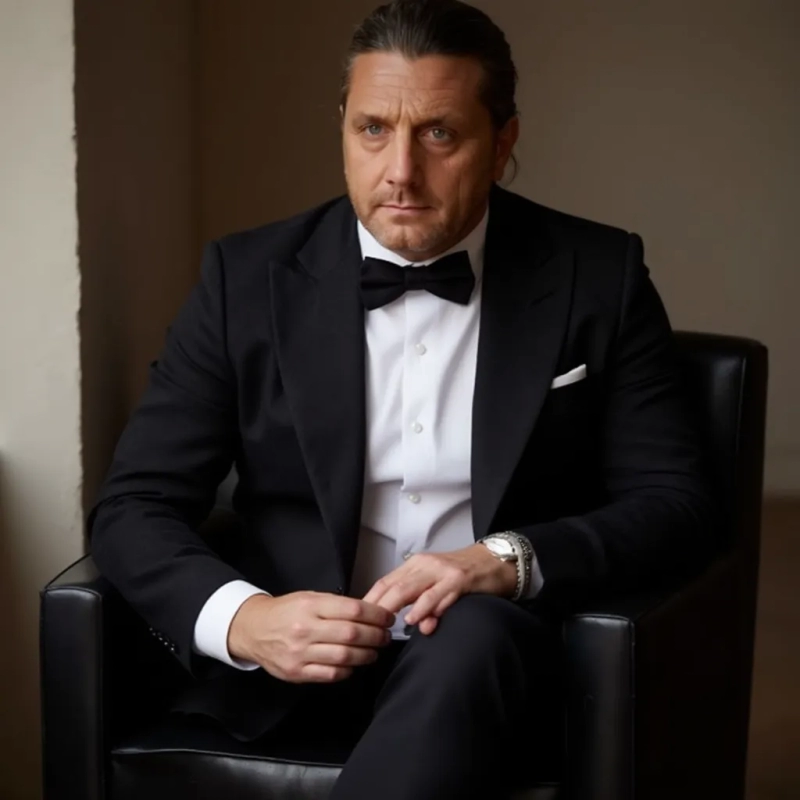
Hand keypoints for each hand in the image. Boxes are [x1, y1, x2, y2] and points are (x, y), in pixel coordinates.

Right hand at [227, 592, 394, 682]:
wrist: (253, 629)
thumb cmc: (284, 611)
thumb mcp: (308, 597)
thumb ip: (336, 605)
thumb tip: (368, 612)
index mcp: (310, 606)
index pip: (353, 609)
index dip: (376, 615)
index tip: (387, 617)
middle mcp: (305, 629)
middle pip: (352, 634)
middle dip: (376, 635)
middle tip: (385, 636)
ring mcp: (300, 653)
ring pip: (344, 656)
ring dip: (366, 654)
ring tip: (374, 650)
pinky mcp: (297, 672)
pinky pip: (330, 674)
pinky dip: (347, 670)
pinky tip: (353, 664)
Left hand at [362, 544, 516, 635]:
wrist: (496, 562)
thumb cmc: (466, 575)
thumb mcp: (438, 585)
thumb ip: (423, 603)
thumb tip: (412, 625)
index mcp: (417, 565)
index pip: (385, 582)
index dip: (369, 600)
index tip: (357, 619)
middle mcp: (425, 565)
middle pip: (392, 586)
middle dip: (375, 607)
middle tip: (364, 627)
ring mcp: (442, 571)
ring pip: (410, 588)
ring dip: (394, 607)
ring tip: (384, 625)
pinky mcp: (459, 579)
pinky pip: (437, 594)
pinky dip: (425, 607)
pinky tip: (417, 620)